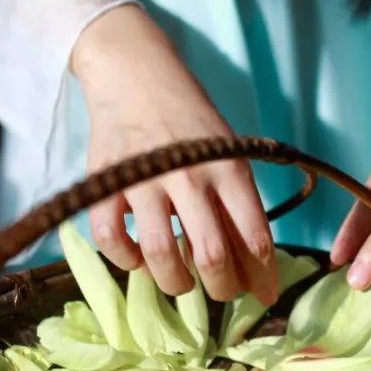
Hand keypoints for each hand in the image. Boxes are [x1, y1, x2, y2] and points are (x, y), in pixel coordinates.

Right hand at [71, 5, 276, 304]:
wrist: (136, 74)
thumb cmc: (191, 122)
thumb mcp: (227, 154)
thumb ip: (237, 207)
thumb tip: (254, 270)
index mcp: (229, 169)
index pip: (255, 238)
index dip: (263, 278)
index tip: (264, 296)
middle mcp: (190, 176)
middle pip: (212, 256)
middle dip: (221, 289)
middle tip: (220, 290)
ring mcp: (144, 180)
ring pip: (161, 256)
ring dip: (175, 282)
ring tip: (180, 280)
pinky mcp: (105, 183)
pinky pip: (111, 240)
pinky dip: (125, 260)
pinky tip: (137, 258)